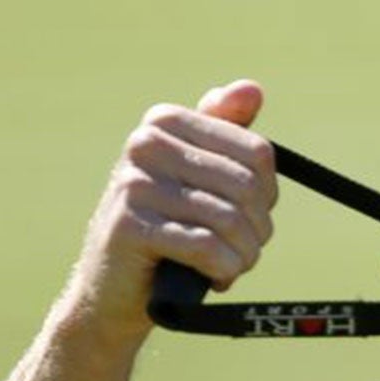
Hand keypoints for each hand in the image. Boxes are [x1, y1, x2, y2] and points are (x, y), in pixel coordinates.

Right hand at [66, 80, 276, 343]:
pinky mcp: (129, 227)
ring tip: (227, 266)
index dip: (266, 196)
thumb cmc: (168, 232)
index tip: (246, 215)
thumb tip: (252, 89)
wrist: (114, 291)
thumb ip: (225, 133)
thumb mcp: (199, 179)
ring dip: (242, 255)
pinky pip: (208, 247)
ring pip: (231, 220)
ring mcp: (133, 184)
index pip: (257, 154)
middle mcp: (144, 144)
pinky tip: (211, 278)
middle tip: (239, 250)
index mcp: (165, 122)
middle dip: (256, 230)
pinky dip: (223, 271)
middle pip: (247, 187)